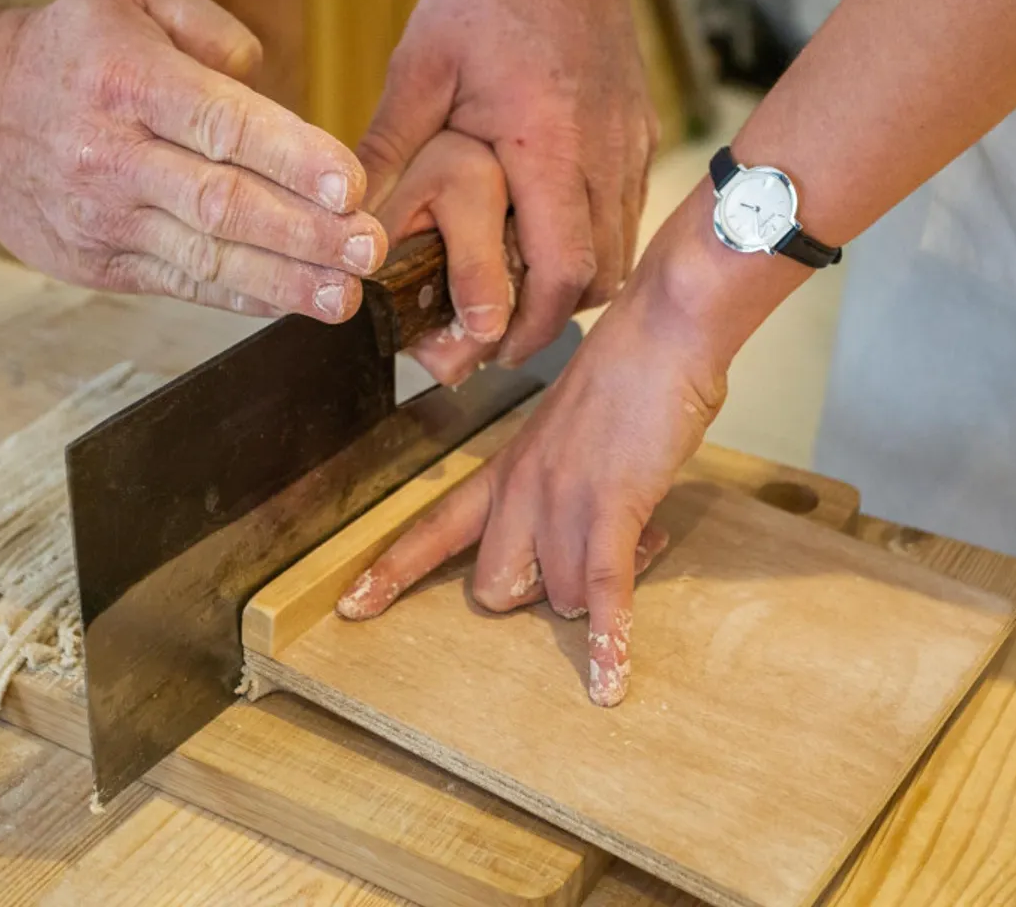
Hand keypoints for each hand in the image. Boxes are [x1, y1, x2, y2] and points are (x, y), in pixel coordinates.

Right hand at [0, 0, 385, 319]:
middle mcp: (110, 154)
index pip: (221, 124)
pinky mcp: (97, 263)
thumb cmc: (71, 51)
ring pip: (205, 257)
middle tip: (370, 250)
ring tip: (346, 294)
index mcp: (125, 79)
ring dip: (284, 281)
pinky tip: (292, 300)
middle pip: (222, 203)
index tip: (352, 186)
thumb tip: (265, 83)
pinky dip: (240, 295)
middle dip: (305, 233)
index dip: (292, 159)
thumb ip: (212, 28)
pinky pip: (181, 282)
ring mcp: (100, 217)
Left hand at [336, 207, 760, 706]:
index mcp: (505, 468)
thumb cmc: (628, 376)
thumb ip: (564, 489)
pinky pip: (601, 593)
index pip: (434, 528)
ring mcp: (560, 500)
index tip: (353, 608)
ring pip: (558, 596)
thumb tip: (592, 542)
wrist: (662, 331)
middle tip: (592, 559)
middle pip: (495, 589)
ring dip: (603, 591)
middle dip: (542, 595)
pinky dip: (608, 641)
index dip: (393, 572)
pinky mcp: (610, 509)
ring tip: (647, 536)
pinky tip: (609, 683)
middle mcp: (519, 489)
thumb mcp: (571, 436)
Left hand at [358, 0, 657, 364]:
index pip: (561, 268)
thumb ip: (385, 146)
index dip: (531, 326)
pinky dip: (595, 240)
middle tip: (499, 337)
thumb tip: (341, 216)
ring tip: (520, 294)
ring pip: (622, 247)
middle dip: (554, 317)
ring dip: (576, 281)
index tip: (492, 349)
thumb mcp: (419, 66)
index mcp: (547, 141)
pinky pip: (628, 210)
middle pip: (601, 273)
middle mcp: (603, 148)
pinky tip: (548, 239)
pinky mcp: (640, 128)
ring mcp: (630, 139)